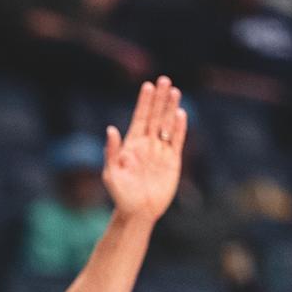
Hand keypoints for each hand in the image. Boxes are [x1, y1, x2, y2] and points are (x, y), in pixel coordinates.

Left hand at [103, 76, 186, 223]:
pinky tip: (180, 114)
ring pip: (167, 125)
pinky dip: (179, 128)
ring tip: (174, 91)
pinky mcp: (172, 161)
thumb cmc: (120, 194)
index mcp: (131, 145)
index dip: (144, 102)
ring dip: (170, 109)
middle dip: (159, 99)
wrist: (137, 212)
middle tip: (164, 80)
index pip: (139, 118)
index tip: (147, 85)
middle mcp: (147, 145)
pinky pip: (176, 141)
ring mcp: (160, 151)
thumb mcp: (111, 173)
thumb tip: (111, 129)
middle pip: (155, 116)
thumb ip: (112, 151)